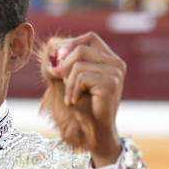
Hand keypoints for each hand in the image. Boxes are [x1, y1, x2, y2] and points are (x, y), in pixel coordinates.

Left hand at [50, 32, 124, 165]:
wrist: (94, 131)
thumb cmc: (84, 106)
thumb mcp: (73, 79)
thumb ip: (65, 62)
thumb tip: (52, 46)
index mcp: (111, 59)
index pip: (90, 37)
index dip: (71, 46)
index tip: (61, 65)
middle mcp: (117, 63)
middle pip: (81, 49)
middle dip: (66, 66)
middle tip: (66, 84)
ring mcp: (116, 72)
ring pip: (78, 65)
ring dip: (69, 83)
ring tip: (73, 97)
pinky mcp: (111, 82)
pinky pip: (80, 77)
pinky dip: (72, 91)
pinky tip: (76, 102)